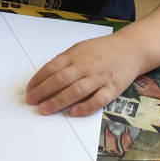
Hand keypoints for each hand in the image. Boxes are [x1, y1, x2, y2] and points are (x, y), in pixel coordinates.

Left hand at [25, 32, 140, 115]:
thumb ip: (65, 61)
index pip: (52, 68)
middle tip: (31, 101)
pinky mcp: (113, 89)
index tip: (29, 90)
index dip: (38, 79)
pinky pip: (98, 100)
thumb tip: (46, 74)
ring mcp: (99, 78)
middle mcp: (85, 67)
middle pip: (61, 80)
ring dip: (59, 101)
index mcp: (75, 56)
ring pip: (76, 90)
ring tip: (45, 109)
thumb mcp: (80, 48)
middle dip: (43, 91)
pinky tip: (73, 112)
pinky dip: (85, 107)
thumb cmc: (101, 49)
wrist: (130, 48)